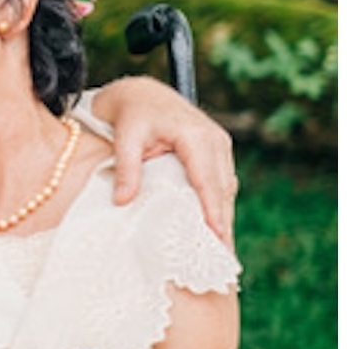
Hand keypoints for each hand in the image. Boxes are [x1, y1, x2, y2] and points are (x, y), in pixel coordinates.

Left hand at [90, 76, 236, 240]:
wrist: (141, 92)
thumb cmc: (132, 113)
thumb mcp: (125, 139)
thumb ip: (126, 169)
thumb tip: (122, 201)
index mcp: (195, 135)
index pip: (207, 180)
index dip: (212, 211)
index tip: (217, 237)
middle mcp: (214, 138)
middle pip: (222, 188)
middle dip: (223, 222)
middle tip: (222, 256)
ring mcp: (219, 143)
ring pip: (226, 187)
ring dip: (224, 215)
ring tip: (221, 248)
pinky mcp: (218, 149)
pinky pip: (222, 181)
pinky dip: (219, 203)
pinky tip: (215, 226)